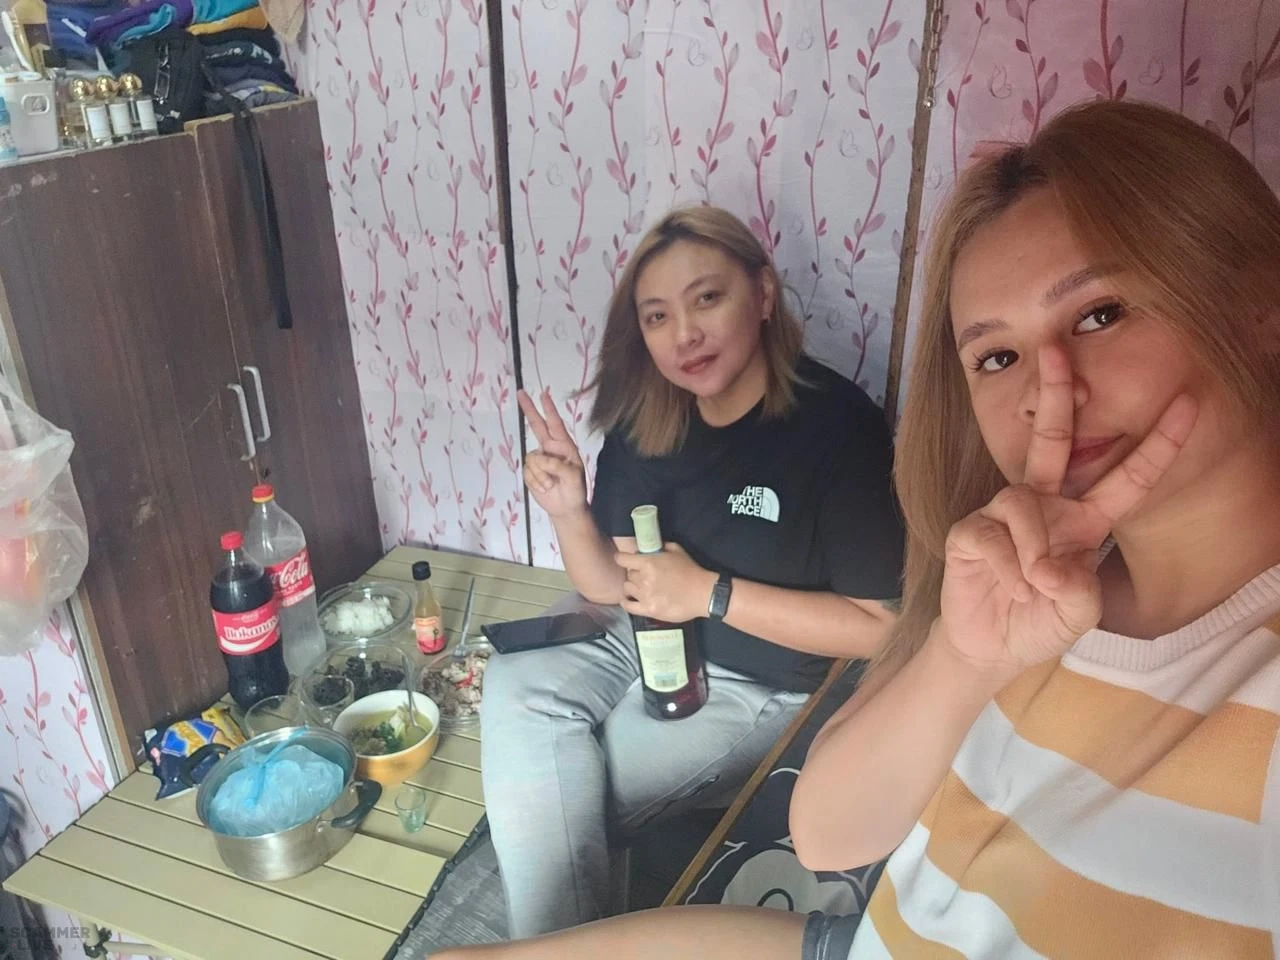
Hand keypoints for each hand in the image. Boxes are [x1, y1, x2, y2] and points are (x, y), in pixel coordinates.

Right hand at [518, 387, 587, 518]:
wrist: (566, 508)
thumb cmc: (575, 490)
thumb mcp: (573, 476)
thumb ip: (557, 465)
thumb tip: (539, 459)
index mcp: (564, 446)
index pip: (555, 424)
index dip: (549, 409)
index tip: (543, 394)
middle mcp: (550, 449)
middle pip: (537, 425)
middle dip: (529, 409)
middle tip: (521, 393)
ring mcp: (539, 460)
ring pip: (531, 459)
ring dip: (541, 475)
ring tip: (552, 485)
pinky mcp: (531, 472)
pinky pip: (527, 472)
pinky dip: (536, 482)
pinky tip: (545, 488)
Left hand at [615, 542, 716, 622]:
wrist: (702, 593)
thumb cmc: (691, 570)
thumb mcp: (676, 550)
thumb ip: (660, 546)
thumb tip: (649, 546)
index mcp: (648, 563)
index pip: (623, 559)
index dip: (622, 558)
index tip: (623, 559)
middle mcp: (643, 579)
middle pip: (628, 574)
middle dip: (634, 572)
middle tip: (643, 574)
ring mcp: (645, 596)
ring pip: (627, 589)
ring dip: (633, 586)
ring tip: (641, 586)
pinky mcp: (649, 610)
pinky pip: (628, 606)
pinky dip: (626, 602)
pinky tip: (629, 599)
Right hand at [938, 345, 1197, 676]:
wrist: (990, 646)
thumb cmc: (1039, 623)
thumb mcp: (1078, 612)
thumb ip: (1076, 589)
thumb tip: (1045, 565)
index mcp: (1083, 520)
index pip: (1126, 479)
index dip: (1157, 443)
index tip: (1189, 403)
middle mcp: (1044, 506)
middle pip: (1052, 437)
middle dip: (1055, 391)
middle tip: (1056, 348)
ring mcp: (1003, 514)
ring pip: (1020, 501)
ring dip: (1032, 547)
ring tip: (1032, 584)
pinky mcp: (969, 531)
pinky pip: (989, 534)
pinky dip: (1004, 567)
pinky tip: (1007, 586)